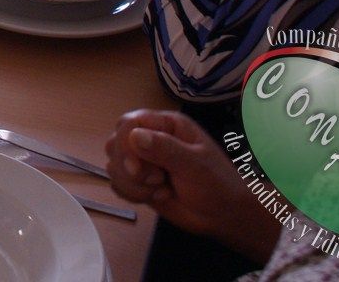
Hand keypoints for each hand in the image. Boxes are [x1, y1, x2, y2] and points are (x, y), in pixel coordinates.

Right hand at [106, 109, 279, 260]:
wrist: (223, 215)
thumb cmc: (216, 184)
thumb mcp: (195, 164)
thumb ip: (165, 148)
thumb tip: (134, 137)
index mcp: (165, 125)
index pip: (129, 123)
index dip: (126, 144)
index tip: (136, 169)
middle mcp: (150, 138)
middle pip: (116, 143)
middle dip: (129, 168)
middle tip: (156, 181)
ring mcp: (142, 161)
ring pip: (114, 165)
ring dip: (134, 184)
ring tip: (161, 190)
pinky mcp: (138, 181)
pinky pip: (117, 183)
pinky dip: (132, 194)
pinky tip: (155, 197)